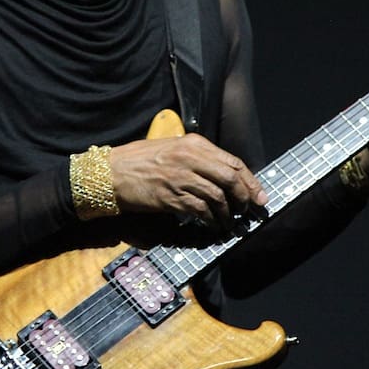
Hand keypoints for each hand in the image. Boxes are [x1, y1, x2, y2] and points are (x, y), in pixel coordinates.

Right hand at [107, 134, 268, 232]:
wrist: (109, 174)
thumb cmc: (138, 161)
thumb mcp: (170, 148)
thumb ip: (196, 158)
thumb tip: (223, 176)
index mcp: (192, 143)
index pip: (232, 161)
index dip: (250, 181)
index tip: (259, 195)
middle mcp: (189, 157)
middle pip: (230, 178)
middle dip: (245, 197)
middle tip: (249, 211)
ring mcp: (180, 177)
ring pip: (218, 197)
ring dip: (227, 213)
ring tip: (229, 222)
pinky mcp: (170, 197)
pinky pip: (200, 210)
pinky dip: (210, 220)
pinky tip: (212, 225)